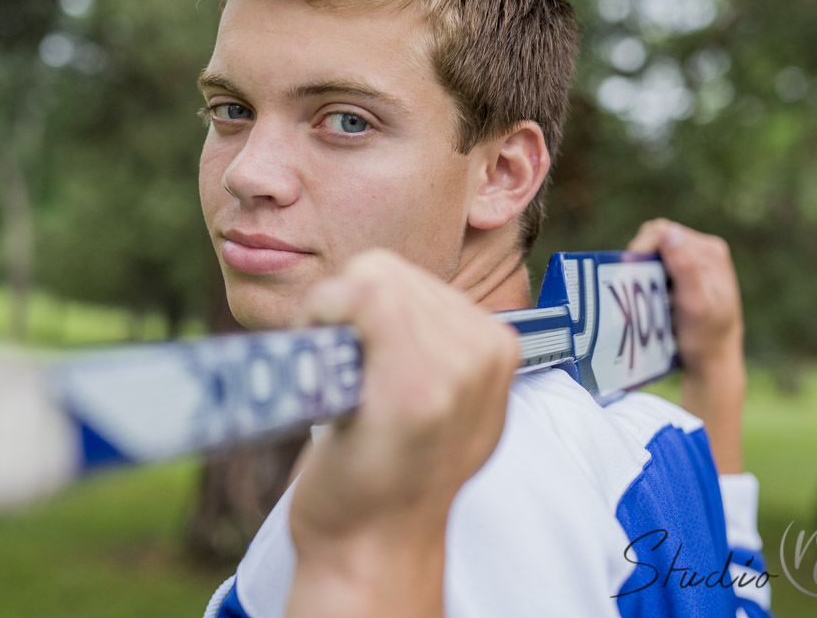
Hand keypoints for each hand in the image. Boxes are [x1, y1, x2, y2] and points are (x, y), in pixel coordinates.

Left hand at [285, 249, 519, 617]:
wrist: (371, 547)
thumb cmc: (382, 471)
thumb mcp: (439, 402)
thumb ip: (432, 344)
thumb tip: (381, 284)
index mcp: (494, 346)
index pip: (403, 275)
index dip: (355, 305)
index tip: (350, 356)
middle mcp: (485, 350)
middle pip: (383, 268)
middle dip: (340, 308)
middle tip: (337, 371)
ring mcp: (457, 369)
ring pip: (368, 277)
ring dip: (329, 319)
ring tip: (341, 383)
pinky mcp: (418, 388)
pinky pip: (358, 296)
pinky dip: (322, 320)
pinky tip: (330, 378)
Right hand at [627, 219, 743, 375]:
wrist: (712, 360)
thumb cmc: (706, 336)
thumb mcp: (696, 304)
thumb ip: (685, 268)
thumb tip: (669, 232)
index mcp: (710, 251)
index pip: (663, 233)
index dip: (642, 248)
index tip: (630, 273)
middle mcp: (703, 250)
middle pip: (656, 239)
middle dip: (642, 260)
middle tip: (637, 287)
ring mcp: (694, 260)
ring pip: (654, 252)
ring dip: (644, 269)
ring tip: (645, 293)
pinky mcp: (683, 273)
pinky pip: (656, 264)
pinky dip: (647, 277)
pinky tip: (651, 296)